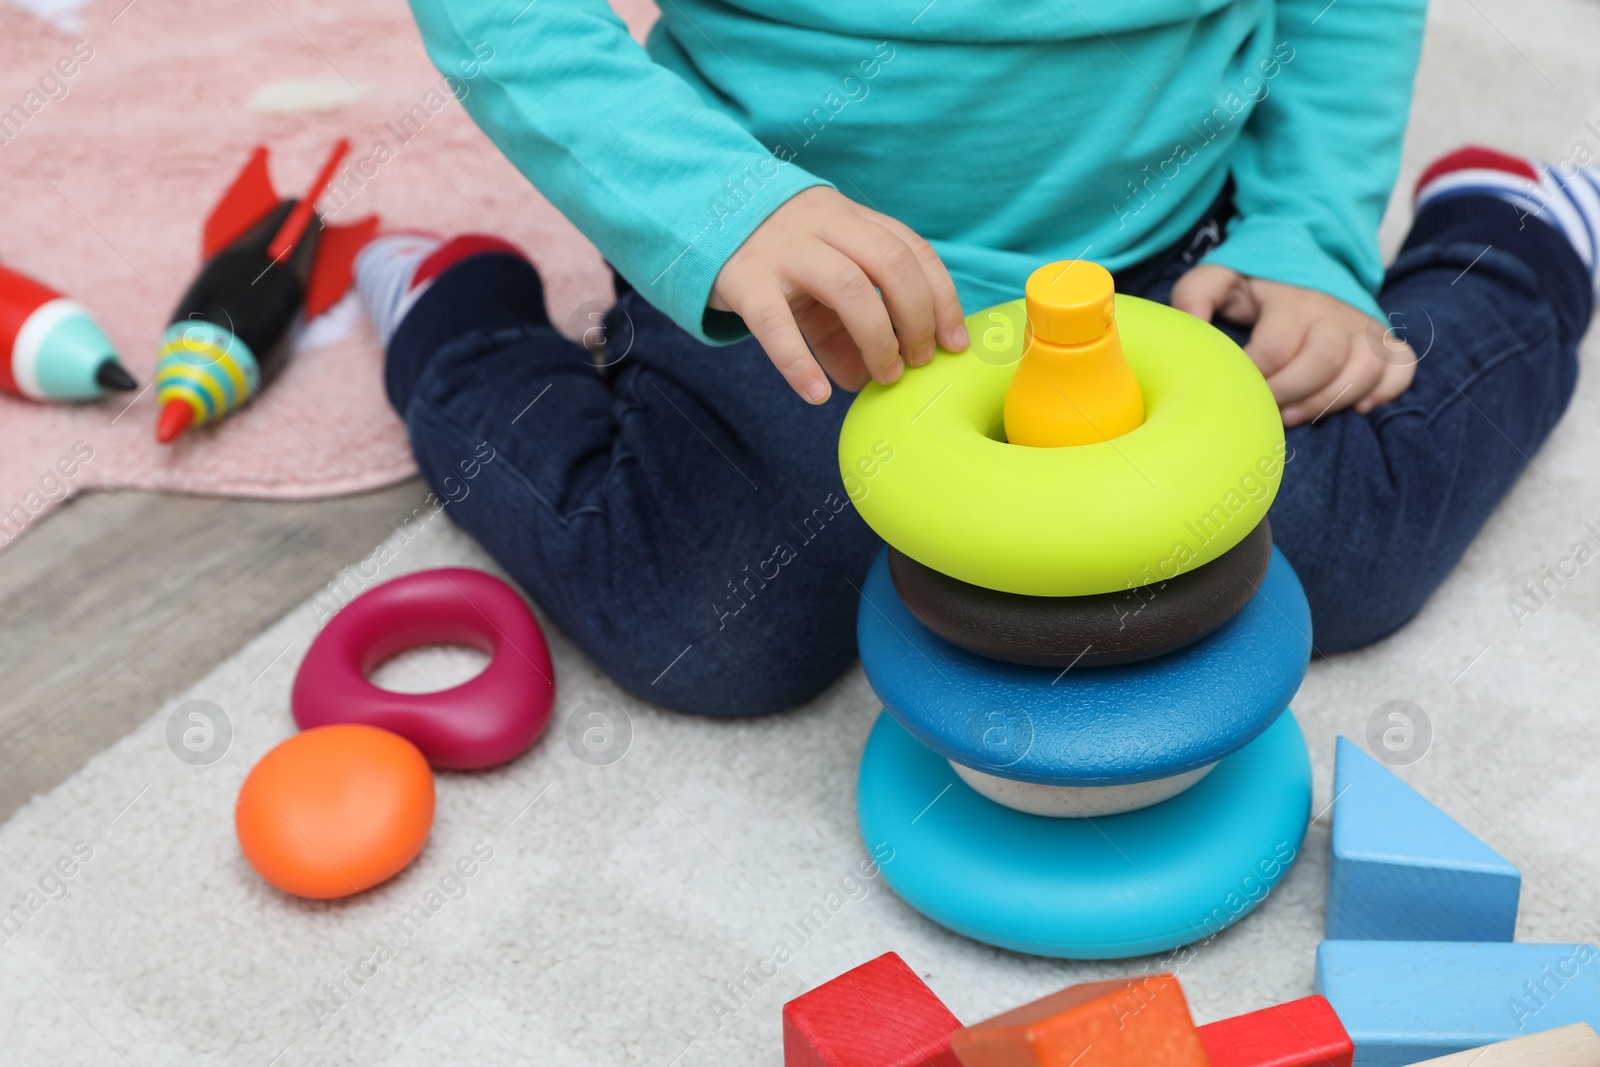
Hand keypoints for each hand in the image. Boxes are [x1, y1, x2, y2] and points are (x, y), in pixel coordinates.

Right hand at [709, 186, 969, 403]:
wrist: (701, 216)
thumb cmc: (777, 257)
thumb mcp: (820, 279)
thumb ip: (847, 326)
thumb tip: (867, 380)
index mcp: (852, 219)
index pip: (913, 250)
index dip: (942, 298)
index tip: (955, 343)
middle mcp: (824, 226)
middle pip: (890, 263)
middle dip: (917, 317)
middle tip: (920, 362)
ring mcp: (783, 250)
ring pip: (846, 286)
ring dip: (877, 337)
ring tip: (884, 378)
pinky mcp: (744, 280)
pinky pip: (776, 325)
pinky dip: (800, 364)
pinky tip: (817, 395)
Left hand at [1171, 264, 1415, 426]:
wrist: (1307, 264)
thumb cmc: (1256, 285)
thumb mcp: (1220, 280)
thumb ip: (1195, 296)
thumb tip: (1186, 324)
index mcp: (1291, 300)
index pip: (1276, 345)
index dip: (1254, 375)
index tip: (1235, 389)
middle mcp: (1333, 312)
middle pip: (1323, 360)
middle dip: (1290, 394)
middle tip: (1264, 413)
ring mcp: (1363, 328)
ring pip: (1363, 370)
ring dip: (1328, 401)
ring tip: (1294, 418)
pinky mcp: (1384, 342)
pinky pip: (1401, 368)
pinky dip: (1385, 392)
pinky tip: (1358, 410)